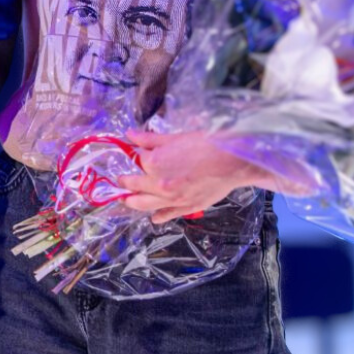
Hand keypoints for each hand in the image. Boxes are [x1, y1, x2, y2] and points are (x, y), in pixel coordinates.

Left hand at [116, 129, 289, 222]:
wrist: (232, 160)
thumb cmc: (205, 145)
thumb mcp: (174, 138)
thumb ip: (149, 139)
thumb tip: (129, 135)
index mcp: (153, 164)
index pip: (136, 161)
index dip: (134, 157)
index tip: (131, 156)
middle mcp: (158, 185)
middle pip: (134, 186)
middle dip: (125, 183)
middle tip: (120, 181)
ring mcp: (172, 199)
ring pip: (145, 204)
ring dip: (133, 202)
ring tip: (127, 200)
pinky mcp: (187, 207)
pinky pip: (168, 214)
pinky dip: (159, 216)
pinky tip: (154, 218)